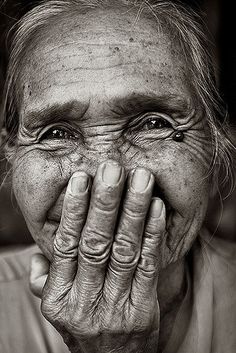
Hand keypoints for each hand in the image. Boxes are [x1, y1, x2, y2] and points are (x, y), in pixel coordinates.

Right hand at [30, 160, 165, 352]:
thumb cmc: (84, 328)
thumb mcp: (57, 310)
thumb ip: (45, 282)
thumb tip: (39, 256)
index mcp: (59, 297)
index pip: (65, 246)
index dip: (74, 211)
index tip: (82, 179)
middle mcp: (84, 301)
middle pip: (95, 244)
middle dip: (105, 203)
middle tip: (113, 169)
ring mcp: (116, 306)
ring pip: (124, 250)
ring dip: (133, 211)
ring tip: (140, 178)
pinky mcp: (143, 310)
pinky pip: (148, 267)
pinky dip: (152, 234)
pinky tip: (156, 207)